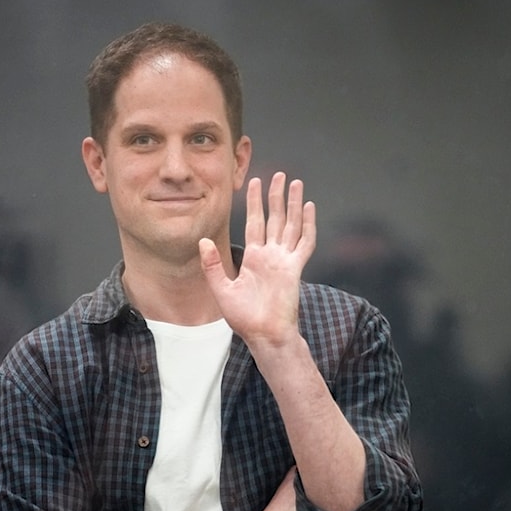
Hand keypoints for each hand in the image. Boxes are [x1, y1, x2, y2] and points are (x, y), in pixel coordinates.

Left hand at [199, 172, 315, 346]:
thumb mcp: (221, 290)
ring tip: (295, 183)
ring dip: (293, 204)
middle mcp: (271, 256)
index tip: (254, 183)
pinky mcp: (295, 269)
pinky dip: (307, 224)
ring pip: (291, 225)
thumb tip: (202, 242)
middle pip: (275, 218)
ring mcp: (285, 261)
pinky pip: (304, 242)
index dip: (254, 203)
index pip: (255, 223)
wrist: (264, 335)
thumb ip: (213, 266)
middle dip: (276, 196)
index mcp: (254, 258)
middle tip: (279, 175)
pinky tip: (308, 207)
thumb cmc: (245, 319)